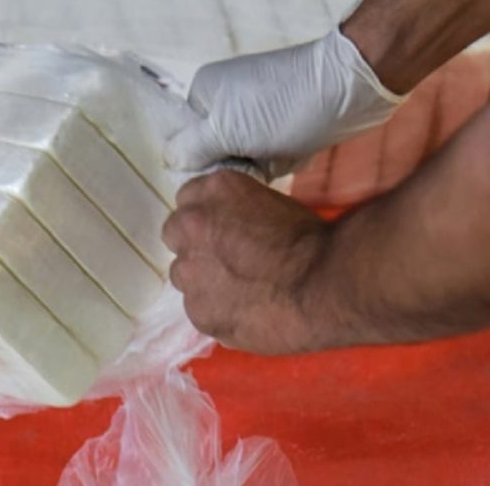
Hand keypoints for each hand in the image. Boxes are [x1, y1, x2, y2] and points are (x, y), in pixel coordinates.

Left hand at [162, 170, 346, 354]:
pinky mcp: (197, 310)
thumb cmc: (313, 241)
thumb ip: (240, 212)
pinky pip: (199, 308)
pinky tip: (246, 312)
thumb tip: (233, 227)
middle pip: (176, 232)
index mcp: (213, 190)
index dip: (208, 216)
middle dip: (195, 243)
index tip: (224, 229)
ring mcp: (189, 269)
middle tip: (227, 258)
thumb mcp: (273, 205)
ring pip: (183, 273)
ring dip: (202, 278)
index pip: (189, 198)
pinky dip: (216, 310)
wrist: (325, 285)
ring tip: (239, 289)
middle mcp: (191, 225)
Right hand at [164, 29, 404, 179]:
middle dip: (236, 164)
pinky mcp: (282, 119)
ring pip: (243, 156)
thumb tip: (170, 162)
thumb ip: (191, 148)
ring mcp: (255, 108)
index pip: (182, 141)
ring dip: (263, 164)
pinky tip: (298, 150)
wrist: (353, 83)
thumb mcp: (227, 130)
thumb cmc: (287, 104)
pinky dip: (282, 159)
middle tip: (259, 158)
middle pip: (213, 152)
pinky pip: (269, 153)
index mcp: (203, 92)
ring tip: (283, 151)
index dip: (200, 162)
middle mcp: (224, 98)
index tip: (226, 166)